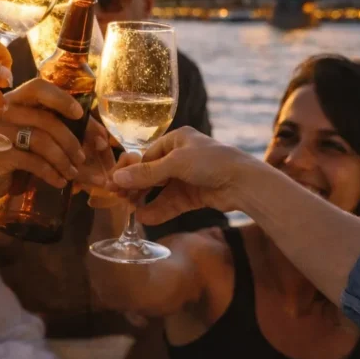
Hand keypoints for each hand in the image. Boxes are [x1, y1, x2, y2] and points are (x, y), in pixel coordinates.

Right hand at [0, 80, 111, 192]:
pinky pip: (32, 160)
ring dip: (63, 159)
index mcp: (14, 101)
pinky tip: (59, 182)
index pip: (38, 87)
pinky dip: (50, 173)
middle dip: (71, 139)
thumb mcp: (32, 141)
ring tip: (72, 174)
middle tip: (83, 157)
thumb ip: (58, 133)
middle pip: (45, 117)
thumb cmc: (9, 159)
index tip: (81, 114)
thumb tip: (101, 140)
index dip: (62, 98)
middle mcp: (3, 111)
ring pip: (41, 140)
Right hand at [107, 127, 255, 226]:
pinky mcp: (194, 195)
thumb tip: (117, 179)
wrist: (244, 183)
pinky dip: (159, 210)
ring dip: (146, 200)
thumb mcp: (175, 164)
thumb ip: (146, 173)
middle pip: (151, 174)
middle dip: (136, 187)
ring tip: (130, 210)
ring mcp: (188, 177)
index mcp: (176, 140)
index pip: (146, 156)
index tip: (114, 184)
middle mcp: (181, 157)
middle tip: (119, 199)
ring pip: (160, 191)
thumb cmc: (211, 162)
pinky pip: (172, 203)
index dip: (130, 171)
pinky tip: (145, 218)